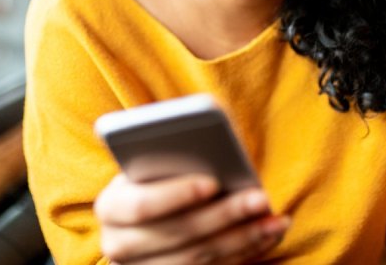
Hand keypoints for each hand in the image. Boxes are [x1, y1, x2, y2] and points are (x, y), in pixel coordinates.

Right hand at [94, 173, 289, 263]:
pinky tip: (267, 234)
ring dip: (243, 238)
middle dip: (224, 216)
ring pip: (198, 259)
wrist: (142, 222)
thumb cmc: (152, 178)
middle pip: (178, 235)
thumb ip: (168, 154)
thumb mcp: (151, 165)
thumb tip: (210, 135)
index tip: (212, 181)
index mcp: (110, 207)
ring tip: (274, 218)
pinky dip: (244, 253)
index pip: (141, 205)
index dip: (177, 195)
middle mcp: (119, 246)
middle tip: (260, 197)